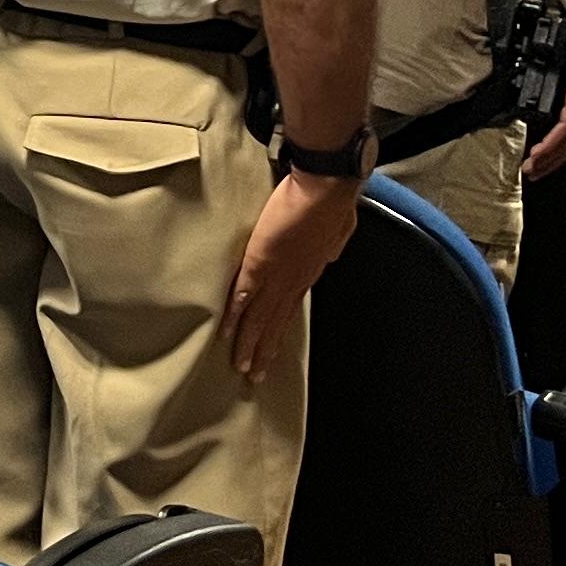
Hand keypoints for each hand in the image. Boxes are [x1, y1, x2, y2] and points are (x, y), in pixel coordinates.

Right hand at [223, 167, 359, 381]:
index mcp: (307, 273)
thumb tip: (328, 255)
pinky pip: (244, 293)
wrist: (325, 190)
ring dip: (249, 343)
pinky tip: (227, 331)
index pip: (289, 309)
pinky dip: (236, 314)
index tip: (270, 349)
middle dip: (264, 350)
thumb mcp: (339, 232)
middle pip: (274, 322)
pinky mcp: (259, 262)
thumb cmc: (332, 204)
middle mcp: (293, 281)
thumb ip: (330, 247)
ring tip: (240, 365)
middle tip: (254, 375)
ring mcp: (276, 274)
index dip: (278, 331)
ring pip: (260, 316)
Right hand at [523, 76, 565, 179]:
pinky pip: (560, 137)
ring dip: (545, 160)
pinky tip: (536, 154)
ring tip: (530, 169)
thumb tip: (551, 106)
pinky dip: (547, 148)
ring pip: (563, 148)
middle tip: (532, 173)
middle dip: (549, 164)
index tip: (542, 164)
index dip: (557, 156)